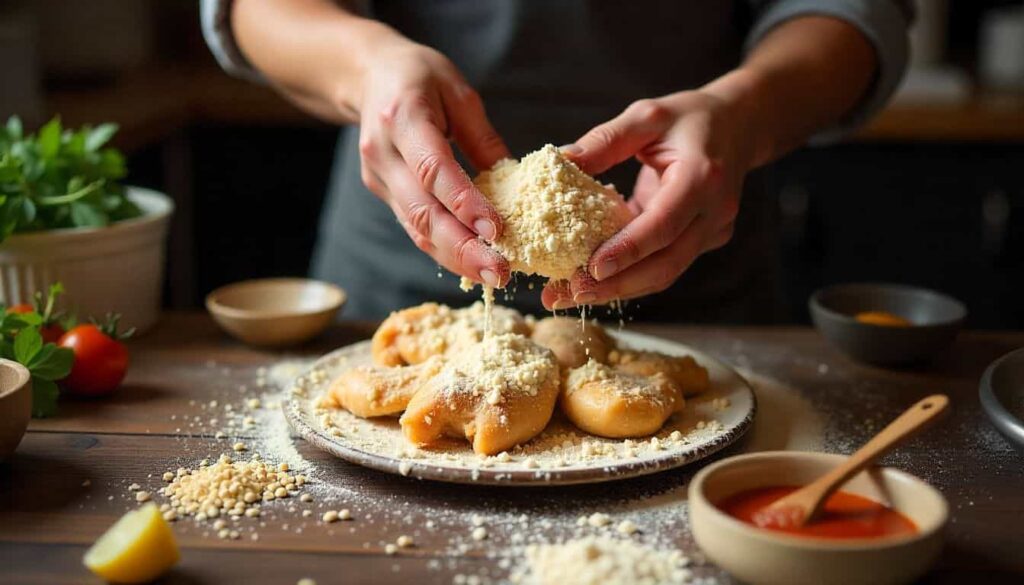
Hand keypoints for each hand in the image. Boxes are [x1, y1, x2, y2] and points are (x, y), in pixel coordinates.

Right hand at [356, 35, 509, 286]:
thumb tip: (517, 182)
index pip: (433, 170)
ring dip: (455, 258)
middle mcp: (383, 154)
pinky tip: (473, 263)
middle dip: (463, 248)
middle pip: (422, 212)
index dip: (464, 204)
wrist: (367, 76)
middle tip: (500, 272)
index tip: (496, 230)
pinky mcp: (383, 193)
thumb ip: (484, 138)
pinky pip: (415, 227)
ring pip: (417, 229)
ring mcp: (379, 179)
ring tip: (493, 275)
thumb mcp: (458, 91)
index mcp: (403, 118)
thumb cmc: (419, 76)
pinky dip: (444, 249)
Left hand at [542, 88, 755, 308]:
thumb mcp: (647, 116)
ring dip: (619, 289)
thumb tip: (560, 159)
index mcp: (703, 178)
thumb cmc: (690, 119)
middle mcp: (714, 212)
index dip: (629, 249)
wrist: (739, 126)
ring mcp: (712, 232)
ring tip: (571, 295)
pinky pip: (665, 266)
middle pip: (666, 263)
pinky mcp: (703, 242)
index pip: (664, 224)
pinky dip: (630, 276)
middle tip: (571, 293)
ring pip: (665, 273)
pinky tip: (594, 283)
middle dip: (617, 284)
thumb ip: (605, 140)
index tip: (591, 268)